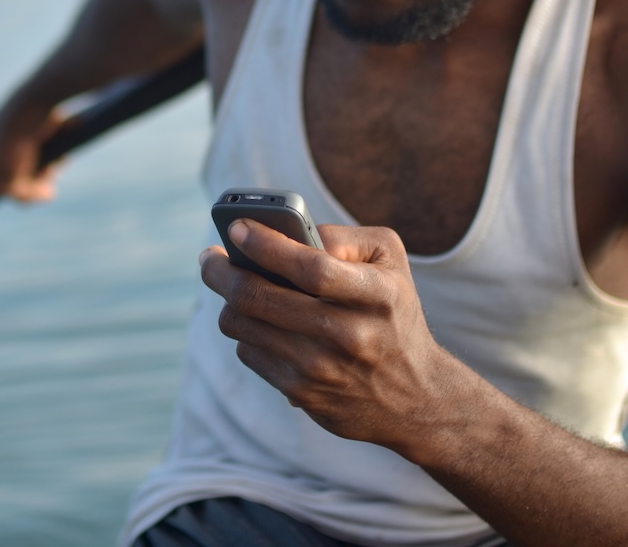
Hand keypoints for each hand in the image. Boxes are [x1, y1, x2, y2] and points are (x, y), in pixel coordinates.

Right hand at [0, 101, 65, 201]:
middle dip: (21, 181)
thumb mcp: (12, 184)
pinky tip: (62, 155)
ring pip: (22, 154)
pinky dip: (50, 150)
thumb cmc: (13, 146)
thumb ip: (22, 197)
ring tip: (53, 168)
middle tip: (40, 187)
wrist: (34, 105)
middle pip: (1, 168)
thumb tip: (45, 194)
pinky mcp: (28, 114)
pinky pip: (38, 140)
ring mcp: (4, 120)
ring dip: (39, 167)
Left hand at [200, 219, 460, 455]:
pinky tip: (262, 323)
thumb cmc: (394, 313)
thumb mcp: (390, 262)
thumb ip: (342, 237)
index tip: (236, 227)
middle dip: (221, 270)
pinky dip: (248, 332)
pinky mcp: (302, 394)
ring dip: (229, 300)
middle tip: (209, 257)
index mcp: (377, 294)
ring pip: (242, 324)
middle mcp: (350, 334)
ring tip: (234, 286)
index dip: (266, 244)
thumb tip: (285, 232)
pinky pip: (249, 352)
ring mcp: (322, 369)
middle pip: (259, 297)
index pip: (310, 267)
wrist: (418, 399)